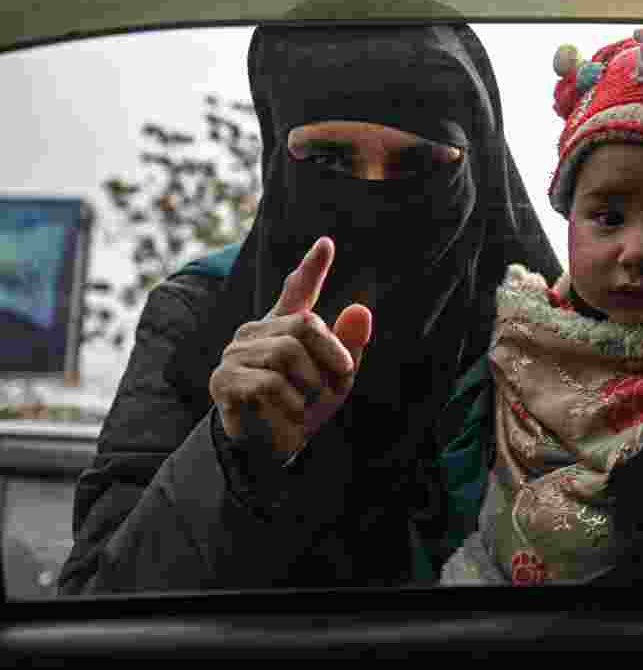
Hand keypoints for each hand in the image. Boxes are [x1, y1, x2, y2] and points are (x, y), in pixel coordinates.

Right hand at [209, 237, 372, 460]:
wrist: (268, 455)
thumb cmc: (301, 411)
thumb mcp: (335, 381)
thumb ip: (349, 347)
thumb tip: (361, 310)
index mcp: (284, 329)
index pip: (298, 291)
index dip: (312, 267)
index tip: (327, 243)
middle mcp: (256, 333)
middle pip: (305, 325)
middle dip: (331, 359)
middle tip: (335, 388)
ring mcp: (235, 354)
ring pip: (287, 355)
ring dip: (309, 388)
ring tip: (303, 408)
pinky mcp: (223, 380)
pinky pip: (268, 383)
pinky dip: (288, 405)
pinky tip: (284, 417)